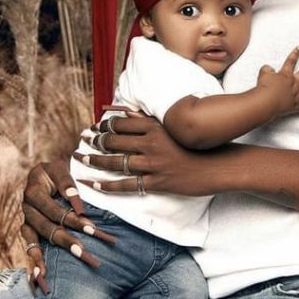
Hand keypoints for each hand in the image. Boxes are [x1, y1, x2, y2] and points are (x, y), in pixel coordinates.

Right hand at [21, 156, 116, 291]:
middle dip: (67, 241)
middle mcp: (26, 208)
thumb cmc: (54, 171)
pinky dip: (33, 263)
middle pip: (47, 228)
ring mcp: (26, 221)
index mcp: (33, 191)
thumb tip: (78, 206)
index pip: (54, 209)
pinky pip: (28, 248)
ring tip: (55, 274)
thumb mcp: (59, 169)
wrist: (42, 173)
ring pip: (36, 241)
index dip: (72, 218)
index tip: (92, 228)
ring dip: (47, 258)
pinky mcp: (27, 230)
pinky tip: (39, 278)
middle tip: (85, 253)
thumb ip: (67, 184)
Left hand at [72, 116, 222, 196]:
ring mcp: (153, 164)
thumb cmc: (196, 145)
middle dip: (95, 141)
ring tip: (82, 159)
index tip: (94, 128)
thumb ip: (148, 120)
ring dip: (96, 161)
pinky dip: (108, 185)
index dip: (104, 126)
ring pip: (117, 162)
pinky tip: (95, 184)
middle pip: (115, 141)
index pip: (121, 124)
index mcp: (155, 127)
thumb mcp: (172, 127)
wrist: (217, 165)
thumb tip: (126, 113)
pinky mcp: (157, 182)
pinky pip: (127, 184)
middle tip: (82, 141)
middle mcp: (151, 144)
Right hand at [256, 46, 298, 116]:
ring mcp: (296, 95)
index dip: (295, 54)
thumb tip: (269, 68)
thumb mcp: (263, 73)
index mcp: (286, 75)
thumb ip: (267, 69)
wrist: (266, 101)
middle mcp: (294, 84)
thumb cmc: (264, 87)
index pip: (291, 61)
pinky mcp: (295, 106)